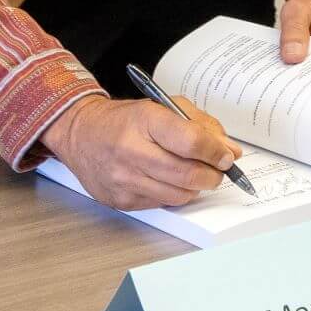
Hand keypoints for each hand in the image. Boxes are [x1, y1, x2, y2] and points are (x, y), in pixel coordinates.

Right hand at [43, 94, 236, 210]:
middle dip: (213, 175)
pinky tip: (170, 181)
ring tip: (196, 175)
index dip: (216, 151)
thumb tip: (229, 150)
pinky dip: (175, 194)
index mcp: (145, 120)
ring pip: (179, 195)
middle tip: (218, 170)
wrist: (81, 134)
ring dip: (196, 187)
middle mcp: (131, 151)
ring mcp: (124, 179)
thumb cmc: (126, 120)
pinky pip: (162, 204)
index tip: (227, 155)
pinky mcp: (121, 200)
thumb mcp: (164, 106)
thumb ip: (200, 125)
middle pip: (187, 174)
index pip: (191, 142)